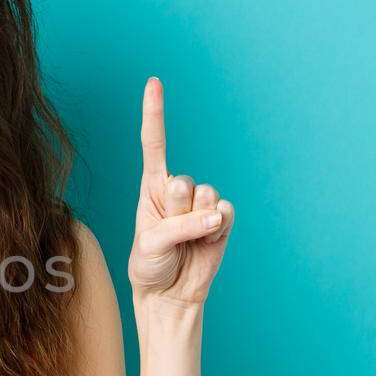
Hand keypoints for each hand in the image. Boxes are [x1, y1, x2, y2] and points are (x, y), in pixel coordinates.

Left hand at [125, 76, 233, 307]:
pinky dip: (216, 229)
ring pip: (206, 197)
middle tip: (170, 233)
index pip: (154, 144)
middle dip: (177, 211)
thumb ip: (179, 225)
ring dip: (195, 223)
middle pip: (183, 182)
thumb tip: (216, 212)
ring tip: (185, 240)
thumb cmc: (150, 265)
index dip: (154, 113)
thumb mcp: (151, 244)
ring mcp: (201, 203)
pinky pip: (226, 212)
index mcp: (151, 187)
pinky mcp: (222, 218)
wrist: (169, 293)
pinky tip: (207, 240)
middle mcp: (177, 189)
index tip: (153, 82)